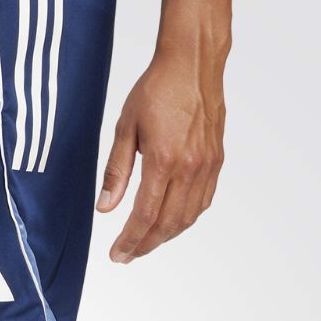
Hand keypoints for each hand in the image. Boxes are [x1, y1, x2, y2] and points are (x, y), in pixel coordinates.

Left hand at [96, 52, 224, 261]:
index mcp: (164, 160)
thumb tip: (105, 207)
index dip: (130, 240)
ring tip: (145, 243)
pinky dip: (185, 219)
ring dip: (166, 236)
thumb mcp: (125, 127)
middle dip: (145, 245)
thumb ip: (116, 171)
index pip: (145, 215)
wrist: (193, 64)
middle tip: (127, 256)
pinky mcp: (216, 161)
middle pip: (168, 224)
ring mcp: (207, 166)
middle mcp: (190, 168)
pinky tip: (170, 222)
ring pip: (187, 217)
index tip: (117, 255)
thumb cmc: (157, 89)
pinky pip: (202, 202)